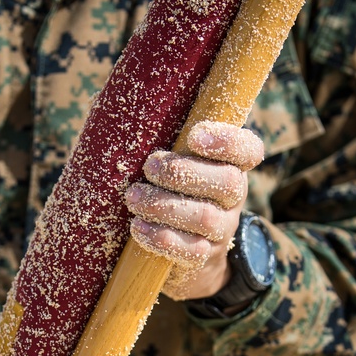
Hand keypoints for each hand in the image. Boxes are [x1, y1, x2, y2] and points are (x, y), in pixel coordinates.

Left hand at [125, 120, 263, 300]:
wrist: (179, 254)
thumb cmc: (163, 189)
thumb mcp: (164, 159)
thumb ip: (148, 129)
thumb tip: (107, 97)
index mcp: (228, 165)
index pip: (248, 149)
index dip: (228, 141)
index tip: (194, 135)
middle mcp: (232, 198)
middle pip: (227, 182)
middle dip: (184, 172)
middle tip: (149, 167)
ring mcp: (221, 230)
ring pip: (205, 218)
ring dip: (165, 205)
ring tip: (133, 198)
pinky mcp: (202, 258)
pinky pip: (191, 251)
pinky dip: (163, 238)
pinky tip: (138, 229)